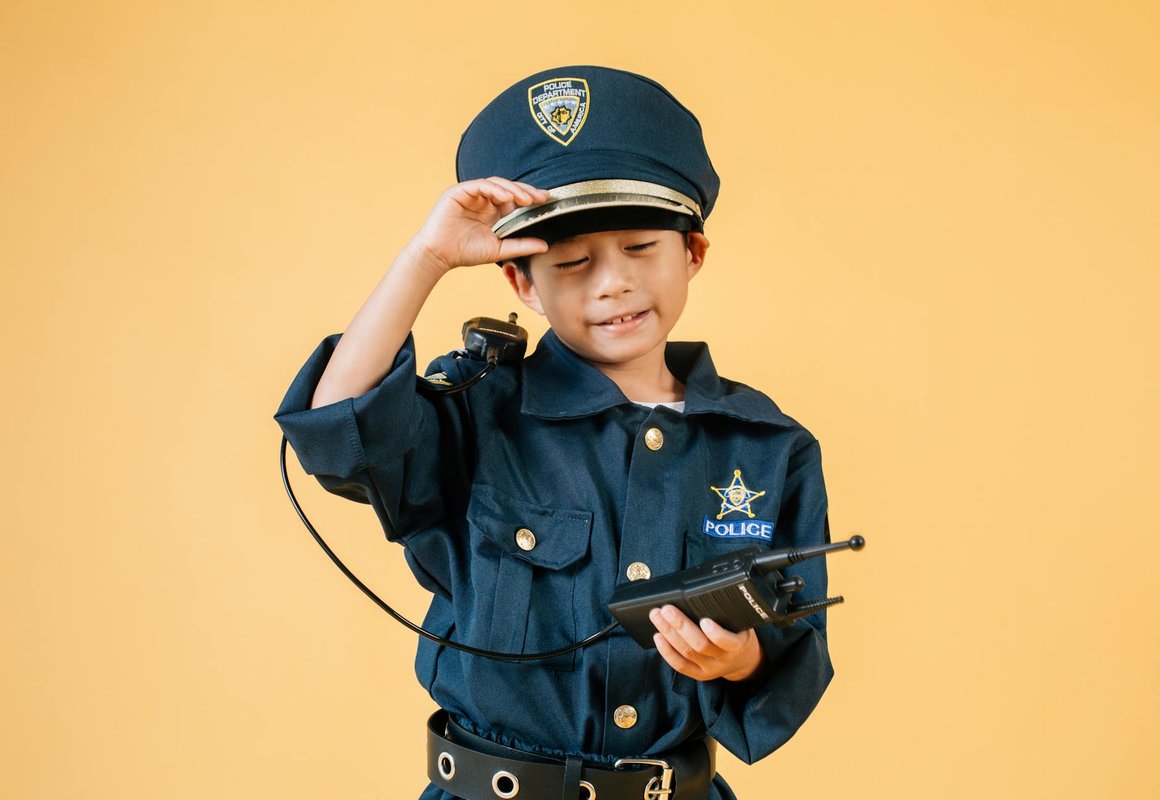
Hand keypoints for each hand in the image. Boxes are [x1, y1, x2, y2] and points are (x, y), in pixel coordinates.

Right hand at [409, 177, 550, 272]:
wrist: (439, 256)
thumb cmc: (465, 252)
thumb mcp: (499, 249)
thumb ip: (521, 245)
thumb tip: (545, 245)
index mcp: (493, 211)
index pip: (515, 199)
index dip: (530, 197)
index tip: (546, 201)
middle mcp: (483, 200)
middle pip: (508, 188)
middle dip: (526, 191)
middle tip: (541, 197)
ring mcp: (471, 194)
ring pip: (496, 184)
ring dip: (513, 189)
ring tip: (526, 199)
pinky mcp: (459, 191)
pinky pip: (480, 185)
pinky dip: (495, 189)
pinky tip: (507, 197)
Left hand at [650, 605, 764, 681]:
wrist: (743, 661)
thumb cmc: (738, 635)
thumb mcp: (741, 624)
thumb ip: (727, 615)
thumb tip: (703, 593)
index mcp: (737, 645)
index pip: (726, 641)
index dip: (715, 633)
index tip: (704, 620)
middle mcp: (722, 659)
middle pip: (700, 645)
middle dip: (681, 626)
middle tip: (667, 609)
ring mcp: (709, 668)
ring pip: (687, 652)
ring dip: (669, 633)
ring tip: (657, 617)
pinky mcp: (698, 674)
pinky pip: (680, 665)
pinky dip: (666, 651)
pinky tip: (658, 637)